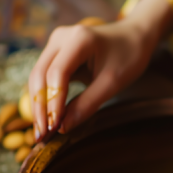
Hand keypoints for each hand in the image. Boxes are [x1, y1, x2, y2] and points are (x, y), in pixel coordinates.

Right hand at [28, 0, 171, 140]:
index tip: (54, 127)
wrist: (134, 36)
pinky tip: (46, 118)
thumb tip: (63, 127)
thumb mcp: (113, 82)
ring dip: (38, 104)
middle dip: (40, 107)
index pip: (57, 73)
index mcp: (79, 39)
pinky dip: (45, 97)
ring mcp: (56, 44)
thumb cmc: (129, 56)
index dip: (53, 102)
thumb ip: (88, 103)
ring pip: (38, 77)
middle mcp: (61, 38)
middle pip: (40, 74)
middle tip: (42, 136)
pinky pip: (44, 77)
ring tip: (42, 132)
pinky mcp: (56, 53)